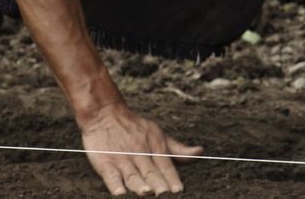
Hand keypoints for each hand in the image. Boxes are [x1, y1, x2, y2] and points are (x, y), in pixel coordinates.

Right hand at [79, 103, 202, 194]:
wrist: (104, 113)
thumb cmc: (134, 126)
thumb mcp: (158, 134)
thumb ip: (178, 149)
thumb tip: (200, 152)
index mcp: (154, 146)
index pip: (165, 165)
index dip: (172, 178)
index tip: (178, 190)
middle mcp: (139, 153)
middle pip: (150, 172)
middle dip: (158, 183)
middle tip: (164, 193)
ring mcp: (122, 158)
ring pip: (132, 175)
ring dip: (139, 184)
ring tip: (146, 192)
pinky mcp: (105, 162)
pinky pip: (110, 175)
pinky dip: (115, 184)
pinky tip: (120, 192)